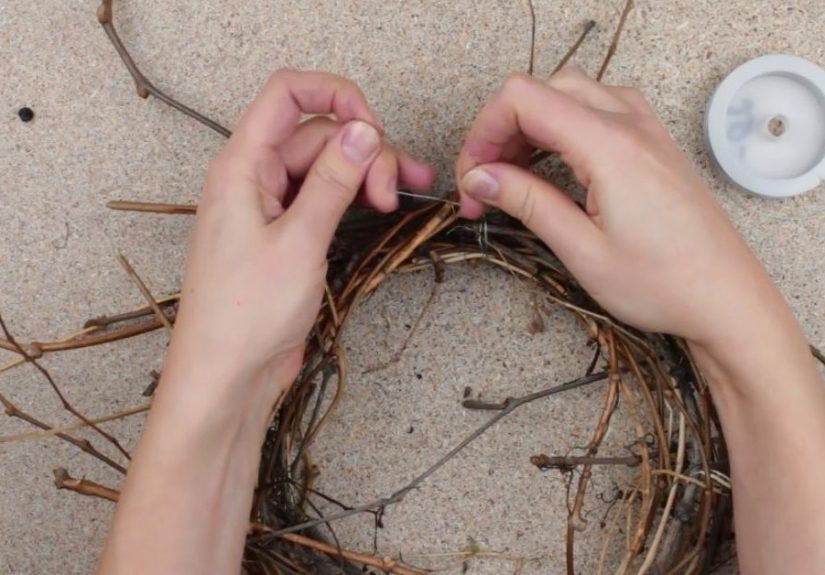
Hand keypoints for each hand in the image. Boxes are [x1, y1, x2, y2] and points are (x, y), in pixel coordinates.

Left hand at [167, 70, 432, 403]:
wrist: (227, 376)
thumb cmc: (243, 315)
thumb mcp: (298, 240)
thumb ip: (332, 181)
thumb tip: (363, 131)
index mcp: (242, 165)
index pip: (287, 94)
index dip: (336, 95)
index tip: (374, 127)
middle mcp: (254, 178)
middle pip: (318, 134)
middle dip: (363, 150)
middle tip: (392, 189)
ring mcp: (271, 206)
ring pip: (326, 166)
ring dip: (366, 173)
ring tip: (399, 196)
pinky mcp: (287, 234)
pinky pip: (324, 197)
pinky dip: (354, 197)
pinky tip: (384, 205)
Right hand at [454, 67, 777, 347]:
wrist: (727, 299)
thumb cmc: (662, 284)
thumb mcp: (581, 250)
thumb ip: (527, 202)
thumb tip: (479, 177)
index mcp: (609, 146)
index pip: (523, 99)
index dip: (484, 131)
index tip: (473, 177)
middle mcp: (630, 124)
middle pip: (543, 89)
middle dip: (502, 129)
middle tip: (487, 181)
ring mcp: (646, 130)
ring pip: (570, 94)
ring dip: (532, 127)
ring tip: (514, 177)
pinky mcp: (653, 144)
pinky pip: (598, 110)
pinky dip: (563, 129)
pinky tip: (554, 168)